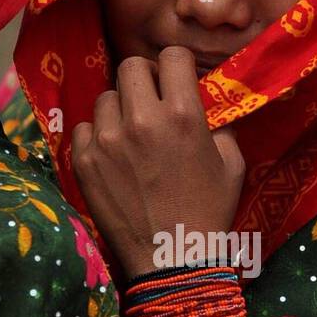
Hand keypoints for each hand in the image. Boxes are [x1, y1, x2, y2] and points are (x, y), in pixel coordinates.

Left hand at [71, 47, 244, 278]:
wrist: (173, 260)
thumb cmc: (209, 212)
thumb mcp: (232, 164)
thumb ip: (218, 125)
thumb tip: (203, 104)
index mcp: (183, 116)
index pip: (171, 56)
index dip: (176, 66)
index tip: (176, 81)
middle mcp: (142, 120)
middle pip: (131, 67)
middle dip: (144, 79)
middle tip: (151, 102)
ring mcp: (107, 141)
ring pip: (106, 97)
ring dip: (120, 109)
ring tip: (131, 134)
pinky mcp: (84, 162)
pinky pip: (84, 127)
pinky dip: (98, 136)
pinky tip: (113, 156)